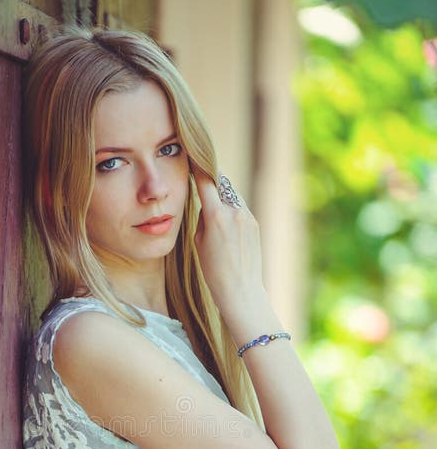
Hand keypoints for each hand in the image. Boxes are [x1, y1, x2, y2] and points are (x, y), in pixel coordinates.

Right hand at [191, 165, 263, 312]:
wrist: (241, 291)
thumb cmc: (214, 272)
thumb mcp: (199, 243)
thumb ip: (204, 218)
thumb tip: (210, 205)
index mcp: (216, 216)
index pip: (206, 181)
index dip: (198, 168)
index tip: (193, 157)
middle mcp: (234, 212)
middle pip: (221, 185)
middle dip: (212, 182)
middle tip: (203, 178)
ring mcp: (248, 217)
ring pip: (232, 197)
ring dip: (223, 198)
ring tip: (214, 213)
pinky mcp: (255, 224)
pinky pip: (240, 210)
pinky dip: (232, 211)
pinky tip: (226, 229)